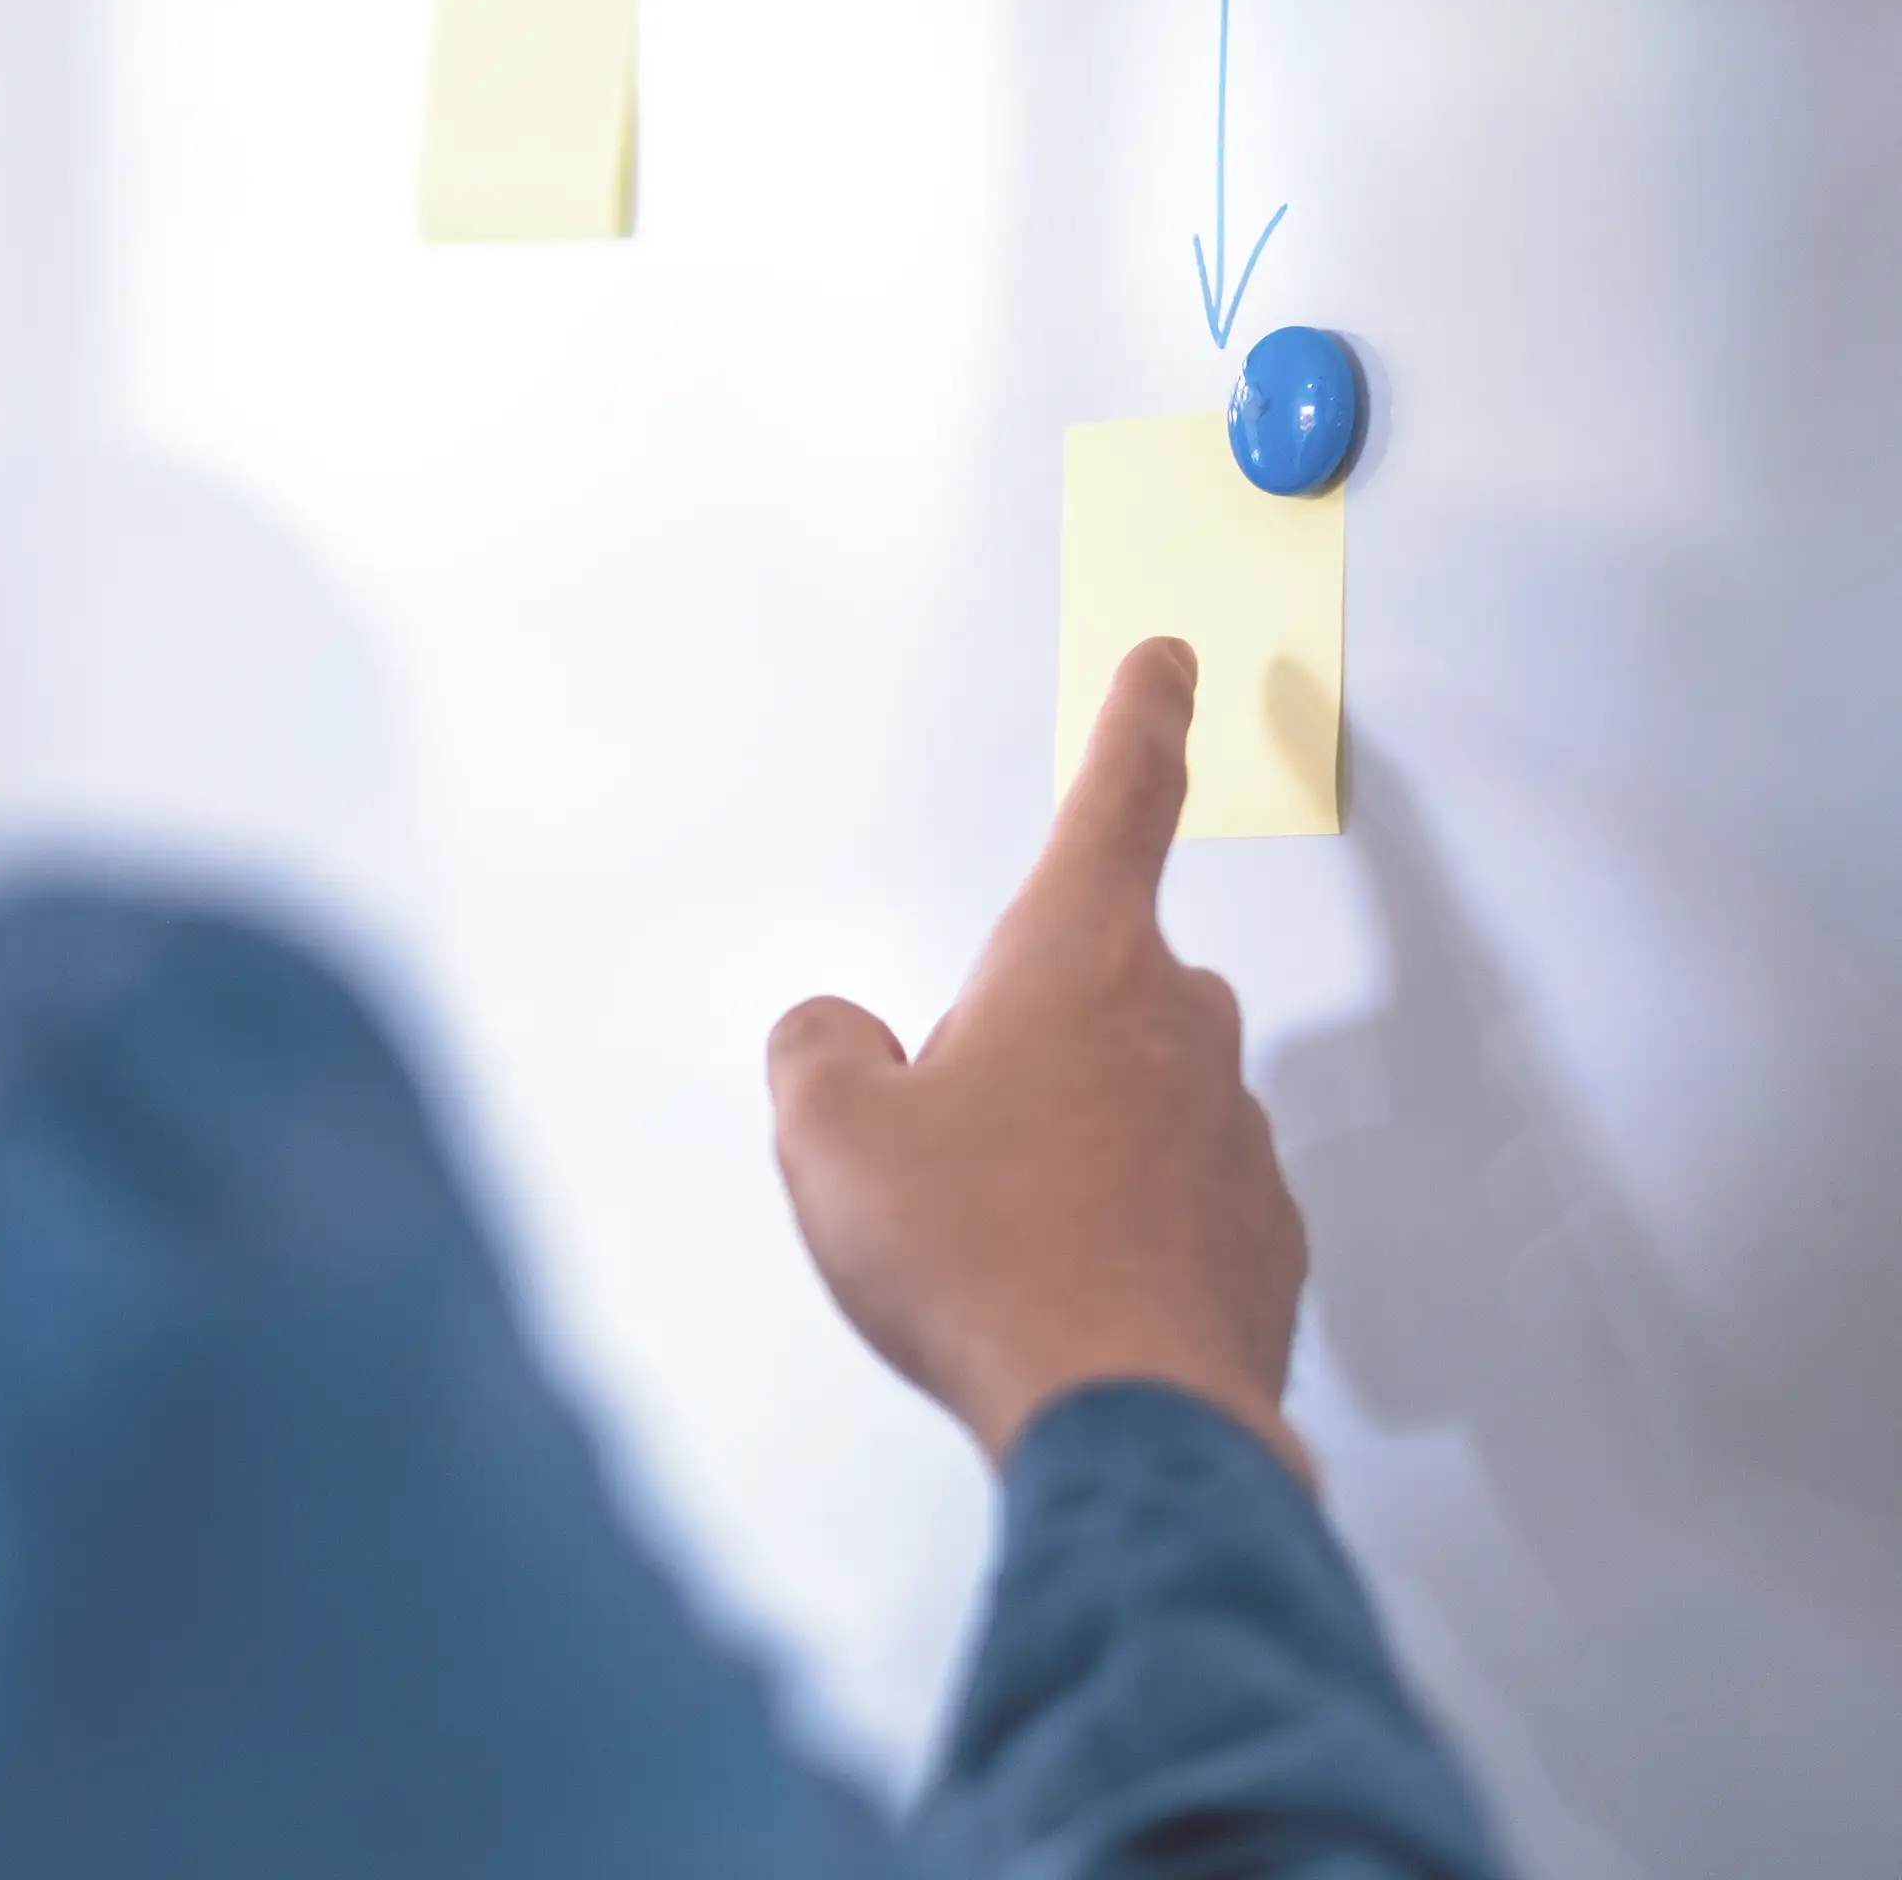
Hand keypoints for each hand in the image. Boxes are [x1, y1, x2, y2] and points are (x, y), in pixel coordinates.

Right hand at [768, 639, 1312, 1478]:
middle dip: (1032, 1036)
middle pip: (1102, 984)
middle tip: (956, 1143)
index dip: (1139, 718)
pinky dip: (1126, 1234)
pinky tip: (1066, 1300)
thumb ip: (819, 1048)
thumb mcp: (830, 1135)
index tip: (1169, 663)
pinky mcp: (1265, 1237)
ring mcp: (1236, 1134)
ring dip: (1076, 1145)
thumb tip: (841, 1034)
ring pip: (1140, 1102)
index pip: (1120, 800)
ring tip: (1002, 1246)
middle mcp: (1180, 1026)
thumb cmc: (984, 1263)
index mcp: (1077, 962)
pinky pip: (1180, 1203)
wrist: (1126, 1421)